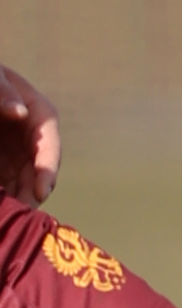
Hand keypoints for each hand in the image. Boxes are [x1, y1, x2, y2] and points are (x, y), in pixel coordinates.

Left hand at [0, 64, 62, 203]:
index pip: (50, 143)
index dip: (48, 168)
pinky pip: (6, 180)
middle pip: (38, 168)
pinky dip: (6, 193)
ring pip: (23, 179)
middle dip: (33, 192)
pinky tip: (4, 207)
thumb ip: (3, 92)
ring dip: (20, 197)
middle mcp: (33, 135)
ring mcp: (16, 149)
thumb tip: (21, 113)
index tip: (42, 191)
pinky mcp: (2, 160)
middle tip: (25, 214)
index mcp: (38, 113)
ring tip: (13, 216)